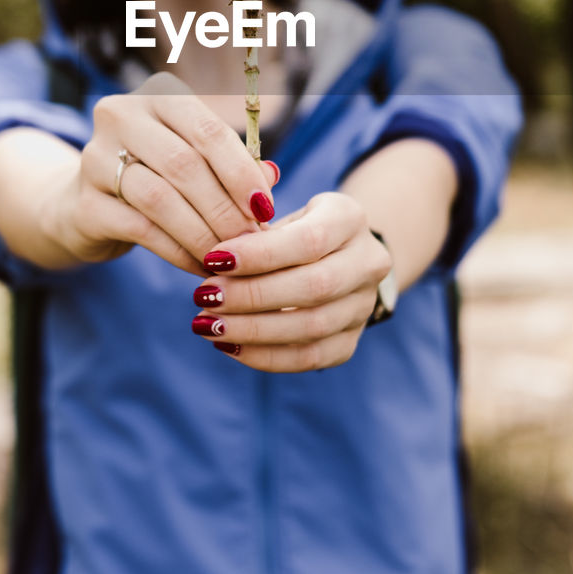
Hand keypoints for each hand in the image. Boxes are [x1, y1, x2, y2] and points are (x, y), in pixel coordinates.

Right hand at [57, 72, 277, 274]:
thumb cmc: (157, 174)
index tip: (266, 207)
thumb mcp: (194, 158)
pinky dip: (178, 251)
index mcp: (158, 94)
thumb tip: (270, 176)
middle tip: (251, 239)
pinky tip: (199, 265)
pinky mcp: (85, 203)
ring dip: (203, 233)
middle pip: (184, 164)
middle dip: (224, 207)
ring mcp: (96, 158)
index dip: (241, 171)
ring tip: (229, 256)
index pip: (208, 129)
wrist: (88, 204)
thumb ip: (231, 163)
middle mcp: (121, 116)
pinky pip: (141, 229)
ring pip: (161, 198)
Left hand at [189, 191, 391, 371]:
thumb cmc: (293, 229)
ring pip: (312, 328)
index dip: (259, 254)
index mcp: (350, 218)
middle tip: (204, 297)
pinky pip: (310, 358)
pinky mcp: (350, 341)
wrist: (337, 255)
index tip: (212, 259)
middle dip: (251, 295)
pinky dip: (265, 356)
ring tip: (208, 325)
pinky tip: (229, 345)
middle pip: (314, 287)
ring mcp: (363, 306)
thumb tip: (213, 262)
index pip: (308, 240)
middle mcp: (368, 263)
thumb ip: (254, 231)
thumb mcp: (281, 215)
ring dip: (253, 331)